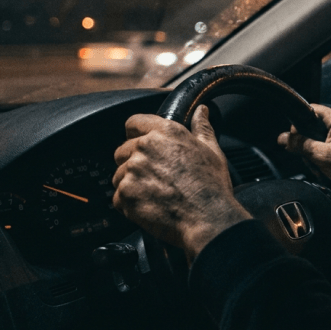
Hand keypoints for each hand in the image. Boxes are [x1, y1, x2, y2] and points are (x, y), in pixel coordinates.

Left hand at [113, 106, 250, 260]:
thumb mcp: (212, 151)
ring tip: (154, 195)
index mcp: (165, 133)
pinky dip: (129, 205)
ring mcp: (132, 171)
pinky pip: (118, 198)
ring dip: (131, 185)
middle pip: (122, 151)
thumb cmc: (211, 186)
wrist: (208, 217)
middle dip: (133, 163)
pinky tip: (149, 207)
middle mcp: (145, 147)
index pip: (133, 123)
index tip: (141, 144)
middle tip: (154, 178)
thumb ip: (202, 128)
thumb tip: (201, 111)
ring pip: (119, 176)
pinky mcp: (125, 194)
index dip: (136, 134)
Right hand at [278, 104, 330, 216]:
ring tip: (324, 169)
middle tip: (314, 160)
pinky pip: (326, 152)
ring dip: (316, 158)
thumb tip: (283, 138)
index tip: (295, 139)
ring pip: (317, 143)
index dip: (298, 124)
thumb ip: (301, 145)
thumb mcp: (322, 156)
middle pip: (311, 129)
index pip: (310, 110)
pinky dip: (324, 163)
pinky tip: (328, 173)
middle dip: (308, 148)